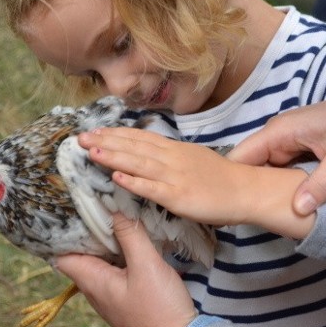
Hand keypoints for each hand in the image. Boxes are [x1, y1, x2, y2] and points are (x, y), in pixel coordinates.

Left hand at [55, 213, 196, 326]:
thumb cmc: (159, 309)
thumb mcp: (146, 265)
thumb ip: (129, 235)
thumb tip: (112, 207)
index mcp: (93, 281)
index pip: (62, 255)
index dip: (62, 233)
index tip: (71, 210)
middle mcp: (97, 290)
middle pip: (82, 256)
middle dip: (88, 231)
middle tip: (97, 204)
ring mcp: (112, 295)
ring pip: (101, 262)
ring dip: (107, 241)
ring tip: (116, 215)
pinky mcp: (128, 298)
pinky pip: (117, 270)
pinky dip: (122, 253)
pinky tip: (135, 240)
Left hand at [78, 127, 251, 226]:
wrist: (246, 190)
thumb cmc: (221, 178)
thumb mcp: (193, 159)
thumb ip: (170, 156)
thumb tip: (150, 153)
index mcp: (174, 149)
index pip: (139, 138)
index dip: (115, 134)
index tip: (94, 130)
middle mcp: (171, 158)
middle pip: (134, 147)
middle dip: (106, 141)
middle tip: (80, 137)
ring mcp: (174, 176)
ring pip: (139, 163)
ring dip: (114, 156)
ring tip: (91, 151)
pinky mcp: (179, 196)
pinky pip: (153, 188)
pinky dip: (134, 182)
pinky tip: (117, 177)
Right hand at [227, 84, 325, 214]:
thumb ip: (322, 183)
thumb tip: (296, 210)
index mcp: (280, 132)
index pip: (239, 158)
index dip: (229, 182)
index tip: (227, 210)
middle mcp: (278, 138)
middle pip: (250, 169)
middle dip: (249, 193)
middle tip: (248, 222)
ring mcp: (290, 146)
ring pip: (268, 174)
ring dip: (268, 194)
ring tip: (264, 221)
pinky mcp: (302, 154)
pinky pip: (284, 174)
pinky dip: (283, 190)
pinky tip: (285, 209)